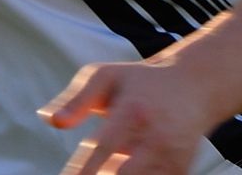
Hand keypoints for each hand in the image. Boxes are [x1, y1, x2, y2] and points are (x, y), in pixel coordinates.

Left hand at [40, 59, 209, 174]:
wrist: (193, 86)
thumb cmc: (139, 82)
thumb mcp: (105, 77)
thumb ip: (75, 99)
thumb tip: (49, 120)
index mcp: (133, 110)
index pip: (104, 146)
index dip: (85, 168)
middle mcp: (156, 136)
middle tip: (82, 173)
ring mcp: (172, 156)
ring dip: (115, 174)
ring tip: (110, 160)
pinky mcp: (181, 170)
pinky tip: (127, 162)